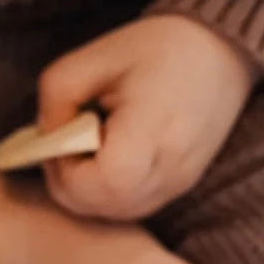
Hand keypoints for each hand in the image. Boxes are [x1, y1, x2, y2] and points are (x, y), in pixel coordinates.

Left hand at [38, 15, 258, 220]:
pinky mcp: (179, 188)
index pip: (107, 180)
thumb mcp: (91, 59)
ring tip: (86, 149)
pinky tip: (105, 158)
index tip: (63, 137)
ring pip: (114, 213)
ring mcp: (179, 183)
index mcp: (156, 127)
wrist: (220, 52)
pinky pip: (130, 208)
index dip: (70, 169)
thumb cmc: (154, 49)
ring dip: (86, 190)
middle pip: (104, 206)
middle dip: (69, 182)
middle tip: (64, 145)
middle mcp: (173, 166)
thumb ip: (55, 102)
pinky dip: (106, 193)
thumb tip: (44, 142)